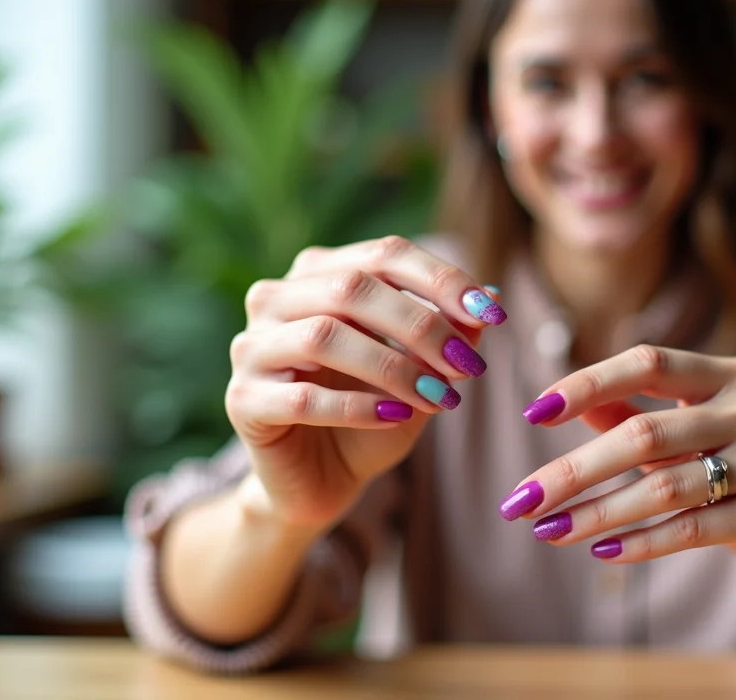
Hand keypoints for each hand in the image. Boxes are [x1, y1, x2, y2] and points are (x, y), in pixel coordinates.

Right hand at [226, 236, 504, 530]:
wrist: (322, 481)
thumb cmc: (374, 414)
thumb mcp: (422, 371)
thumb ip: (450, 333)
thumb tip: (492, 295)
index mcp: (318, 273)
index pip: (384, 254)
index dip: (441, 280)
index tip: (493, 313)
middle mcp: (276, 298)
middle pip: (352, 287)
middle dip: (422, 324)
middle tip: (469, 365)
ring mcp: (252, 348)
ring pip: (324, 336)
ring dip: (393, 366)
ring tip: (440, 398)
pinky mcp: (242, 401)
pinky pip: (303, 397)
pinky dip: (357, 406)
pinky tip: (396, 418)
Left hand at [502, 345, 735, 594]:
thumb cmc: (728, 472)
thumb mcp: (682, 436)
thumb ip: (629, 415)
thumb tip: (556, 403)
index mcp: (731, 373)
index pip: (648, 362)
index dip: (588, 383)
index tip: (533, 413)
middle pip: (645, 432)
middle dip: (574, 469)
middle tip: (522, 499)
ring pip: (663, 485)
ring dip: (597, 512)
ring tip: (549, 532)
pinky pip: (692, 527)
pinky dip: (642, 542)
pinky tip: (602, 551)